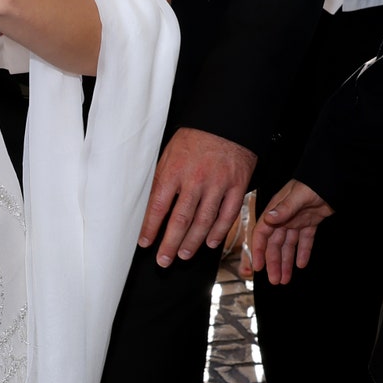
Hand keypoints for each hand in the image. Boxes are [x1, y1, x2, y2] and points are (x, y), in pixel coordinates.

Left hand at [139, 127, 256, 267]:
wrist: (226, 122)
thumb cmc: (195, 138)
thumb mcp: (169, 153)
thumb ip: (162, 179)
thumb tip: (149, 205)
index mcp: (174, 171)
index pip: (158, 206)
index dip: (150, 228)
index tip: (144, 242)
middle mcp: (195, 180)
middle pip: (181, 220)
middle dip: (170, 244)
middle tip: (163, 261)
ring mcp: (218, 184)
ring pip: (204, 221)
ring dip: (193, 242)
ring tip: (183, 254)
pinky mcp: (237, 186)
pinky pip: (228, 214)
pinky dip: (219, 231)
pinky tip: (210, 242)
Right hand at [249, 179, 333, 284]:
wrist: (333, 177)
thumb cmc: (313, 182)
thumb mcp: (298, 195)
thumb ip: (284, 208)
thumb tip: (269, 219)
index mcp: (275, 211)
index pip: (262, 234)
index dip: (259, 251)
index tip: (259, 267)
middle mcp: (283, 217)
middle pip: (275, 244)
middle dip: (274, 263)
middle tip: (275, 280)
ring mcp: (296, 220)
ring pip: (288, 245)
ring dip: (286, 262)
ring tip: (286, 279)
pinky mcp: (310, 222)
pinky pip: (304, 240)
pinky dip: (303, 252)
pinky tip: (302, 264)